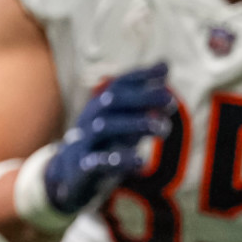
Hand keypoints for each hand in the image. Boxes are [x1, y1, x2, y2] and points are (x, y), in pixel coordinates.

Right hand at [44, 62, 174, 213]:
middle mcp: (90, 119)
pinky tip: (141, 161)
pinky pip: (97, 161)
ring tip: (162, 129)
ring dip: (136, 124)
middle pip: (112, 101)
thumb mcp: (123, 120)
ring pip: (105, 127)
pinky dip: (120, 160)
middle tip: (172, 101)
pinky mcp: (82, 167)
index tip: (164, 71)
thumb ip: (143, 98)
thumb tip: (165, 65)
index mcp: (100, 107)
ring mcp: (84, 142)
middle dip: (142, 97)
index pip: (118, 84)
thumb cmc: (104, 144)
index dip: (139, 76)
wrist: (70, 177)